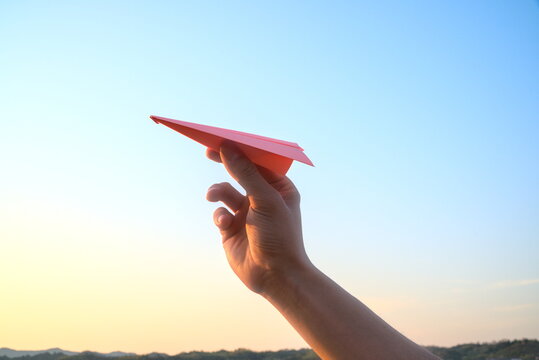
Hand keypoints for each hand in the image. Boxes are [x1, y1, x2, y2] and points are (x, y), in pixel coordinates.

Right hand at [206, 142, 310, 293]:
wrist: (274, 275)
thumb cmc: (279, 235)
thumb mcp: (265, 200)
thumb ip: (246, 174)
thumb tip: (228, 149)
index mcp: (279, 188)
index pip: (259, 162)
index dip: (242, 150)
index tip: (224, 138)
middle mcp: (262, 198)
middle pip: (240, 173)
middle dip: (225, 164)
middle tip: (208, 151)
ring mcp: (246, 213)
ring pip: (224, 192)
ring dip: (216, 191)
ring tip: (211, 196)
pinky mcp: (232, 229)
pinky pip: (219, 213)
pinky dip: (219, 216)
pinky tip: (225, 224)